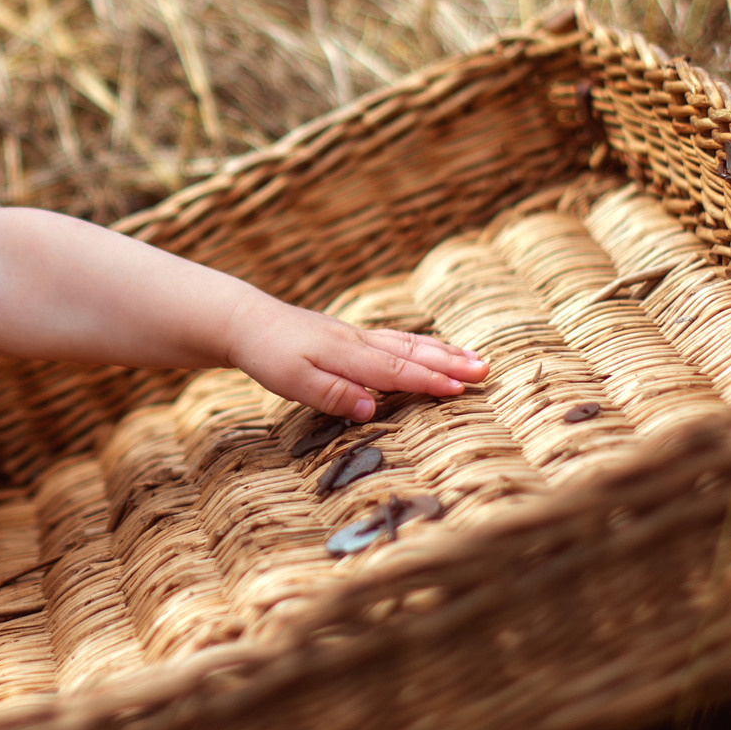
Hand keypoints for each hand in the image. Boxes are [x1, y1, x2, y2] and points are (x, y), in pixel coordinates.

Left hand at [232, 300, 487, 421]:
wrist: (246, 320)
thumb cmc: (268, 355)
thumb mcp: (292, 381)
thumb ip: (332, 394)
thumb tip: (370, 408)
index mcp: (346, 355)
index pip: (395, 371)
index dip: (428, 381)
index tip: (460, 389)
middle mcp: (358, 342)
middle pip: (411, 353)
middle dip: (449, 363)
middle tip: (485, 370)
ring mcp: (357, 336)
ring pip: (407, 343)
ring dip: (442, 351)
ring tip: (473, 358)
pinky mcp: (351, 336)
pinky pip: (396, 339)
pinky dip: (421, 344)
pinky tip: (433, 349)